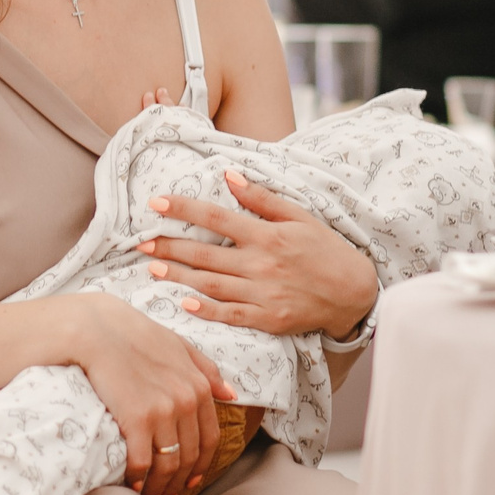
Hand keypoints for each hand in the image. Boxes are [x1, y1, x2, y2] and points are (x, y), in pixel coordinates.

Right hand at [67, 294, 235, 494]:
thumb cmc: (135, 335)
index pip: (209, 440)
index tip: (190, 481)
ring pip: (168, 464)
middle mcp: (186, 402)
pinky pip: (142, 461)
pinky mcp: (137, 420)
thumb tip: (231, 394)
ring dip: (160, 487)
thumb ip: (207, 369)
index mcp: (199, 387)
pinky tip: (132, 484)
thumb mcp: (179, 345)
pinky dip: (139, 477)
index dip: (201, 466)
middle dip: (180, 483)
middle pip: (189, 457)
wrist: (97, 330)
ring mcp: (163, 412)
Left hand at [136, 170, 377, 341]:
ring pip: (211, 285)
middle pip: (206, 255)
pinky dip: (206, 310)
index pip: (217, 218)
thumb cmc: (325, 249)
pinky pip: (231, 315)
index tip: (156, 203)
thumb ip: (262, 198)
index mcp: (267, 235)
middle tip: (140, 243)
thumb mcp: (299, 216)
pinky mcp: (268, 319)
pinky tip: (183, 303)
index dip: (184, 209)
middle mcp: (262, 264)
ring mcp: (264, 294)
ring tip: (151, 269)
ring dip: (178, 277)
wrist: (353, 292)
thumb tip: (229, 176)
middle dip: (170, 248)